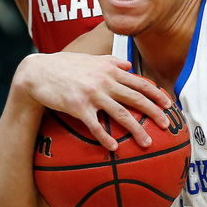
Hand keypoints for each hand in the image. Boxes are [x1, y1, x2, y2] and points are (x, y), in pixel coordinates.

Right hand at [14, 53, 173, 150]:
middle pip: (136, 98)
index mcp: (109, 70)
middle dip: (154, 112)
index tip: (169, 104)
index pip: (139, 82)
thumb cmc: (63, 66)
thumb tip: (129, 65)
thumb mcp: (90, 59)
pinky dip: (106, 137)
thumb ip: (111, 62)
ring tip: (147, 143)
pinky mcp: (78, 107)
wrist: (37, 72)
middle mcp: (104, 81)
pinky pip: (96, 125)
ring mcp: (92, 94)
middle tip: (166, 125)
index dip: (156, 93)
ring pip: (120, 114)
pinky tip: (114, 148)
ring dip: (136, 129)